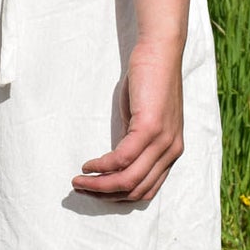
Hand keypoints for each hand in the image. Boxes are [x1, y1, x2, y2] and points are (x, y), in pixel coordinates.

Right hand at [72, 38, 184, 202]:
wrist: (160, 52)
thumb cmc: (149, 81)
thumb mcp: (143, 119)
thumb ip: (134, 142)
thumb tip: (115, 163)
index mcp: (171, 152)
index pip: (146, 190)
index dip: (118, 197)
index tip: (96, 193)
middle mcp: (171, 151)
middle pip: (136, 190)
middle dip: (105, 195)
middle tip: (81, 190)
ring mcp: (163, 141)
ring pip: (128, 180)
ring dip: (99, 186)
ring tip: (78, 182)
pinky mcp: (151, 128)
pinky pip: (122, 159)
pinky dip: (102, 166)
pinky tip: (87, 165)